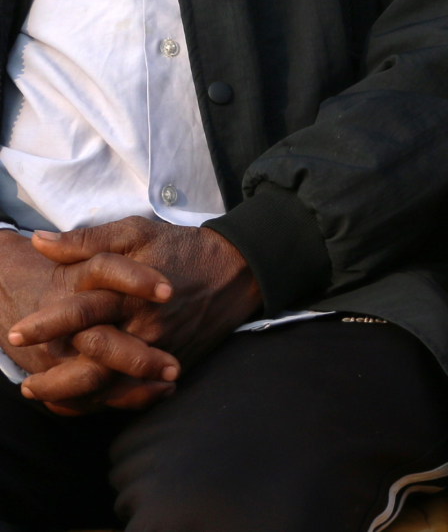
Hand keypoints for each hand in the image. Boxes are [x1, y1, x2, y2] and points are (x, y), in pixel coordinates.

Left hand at [11, 218, 260, 404]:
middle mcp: (144, 325)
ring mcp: (160, 348)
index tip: (16, 332)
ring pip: (113, 384)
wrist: (236, 269)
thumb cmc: (181, 247)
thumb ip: (87, 240)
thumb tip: (41, 241)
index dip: (46, 324)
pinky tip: (84, 404)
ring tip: (47, 399)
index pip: (81, 311)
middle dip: (55, 377)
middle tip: (25, 385)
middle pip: (93, 360)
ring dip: (76, 396)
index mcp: (129, 291)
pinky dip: (108, 403)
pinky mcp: (173, 362)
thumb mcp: (136, 231)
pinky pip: (137, 393)